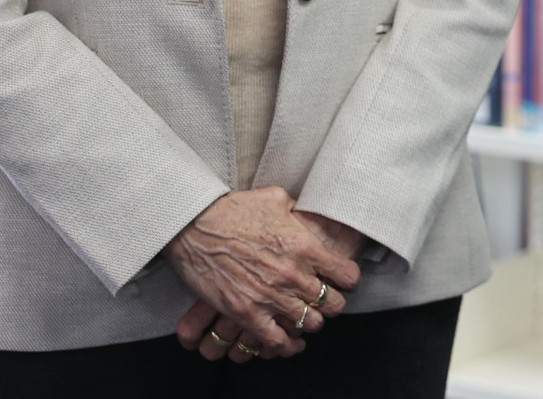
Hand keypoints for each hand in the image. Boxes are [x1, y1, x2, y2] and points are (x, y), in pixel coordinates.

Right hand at [165, 188, 358, 358]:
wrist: (194, 225)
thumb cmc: (234, 208)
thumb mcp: (276, 199)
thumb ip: (299, 212)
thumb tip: (309, 215)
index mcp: (304, 246)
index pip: (347, 275)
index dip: (348, 280)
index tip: (342, 280)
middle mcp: (292, 274)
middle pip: (332, 304)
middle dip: (332, 303)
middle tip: (324, 300)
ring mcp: (269, 296)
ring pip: (309, 324)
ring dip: (309, 321)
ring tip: (304, 316)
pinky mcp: (245, 313)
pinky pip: (276, 341)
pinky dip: (285, 344)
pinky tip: (288, 341)